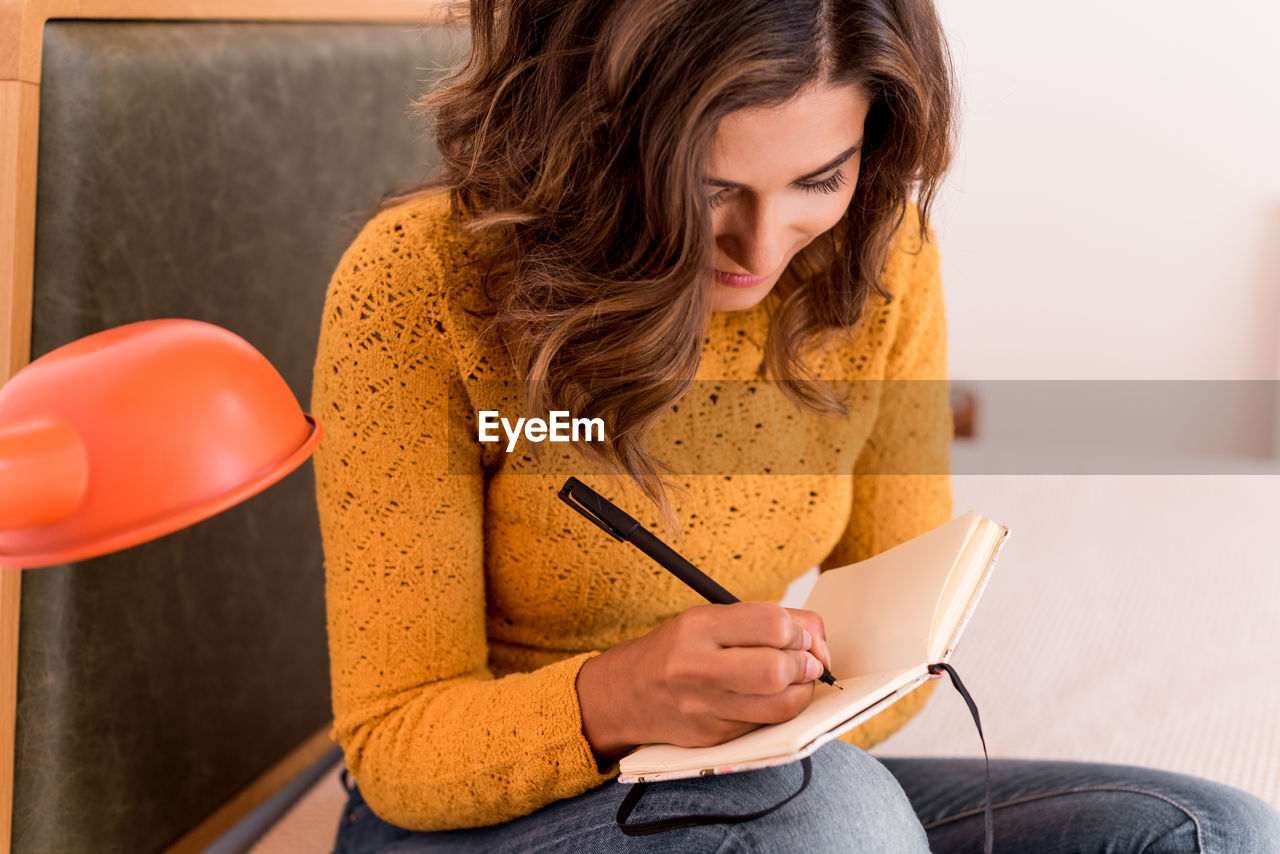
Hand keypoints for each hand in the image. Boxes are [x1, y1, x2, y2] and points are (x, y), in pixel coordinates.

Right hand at [576, 601, 832, 763]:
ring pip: (780, 704)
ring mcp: (704, 707)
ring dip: (802, 691)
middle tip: (807, 662)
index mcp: (698, 627)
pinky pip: (766, 724)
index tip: (800, 636)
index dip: (799, 632)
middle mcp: (697, 667)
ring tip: (796, 680)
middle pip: (777, 669)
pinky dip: (781, 710)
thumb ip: (766, 619)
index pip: (772, 625)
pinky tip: (774, 698)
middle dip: (805, 664)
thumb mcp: (711, 619)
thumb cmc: (679, 650)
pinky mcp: (713, 736)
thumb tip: (817, 637)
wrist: (628, 693)